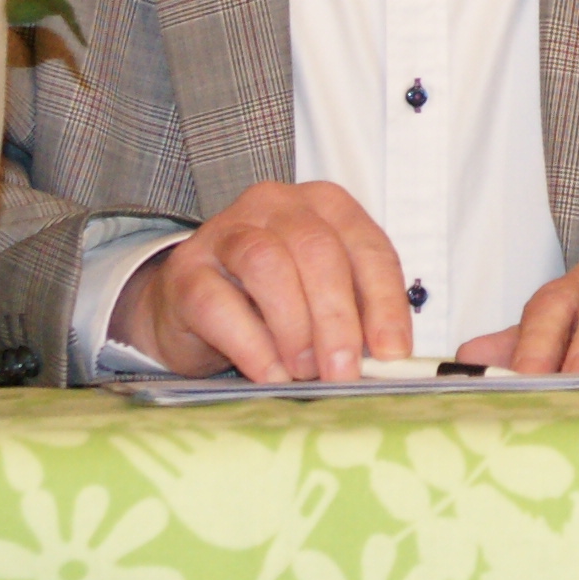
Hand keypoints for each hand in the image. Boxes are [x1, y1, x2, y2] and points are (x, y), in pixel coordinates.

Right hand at [110, 181, 413, 382]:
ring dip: (294, 326)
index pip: (367, 246)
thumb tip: (386, 359)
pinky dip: (251, 345)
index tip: (392, 351)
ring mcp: (226, 231)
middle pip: (317, 251)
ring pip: (268, 264)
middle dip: (338, 318)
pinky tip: (269, 374)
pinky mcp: (186, 269)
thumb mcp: (323, 300)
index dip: (385, 301)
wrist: (191, 308)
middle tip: (344, 371)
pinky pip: (218, 302)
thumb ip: (355, 316)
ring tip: (305, 371)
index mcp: (325, 206)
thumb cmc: (271, 302)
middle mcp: (277, 205)